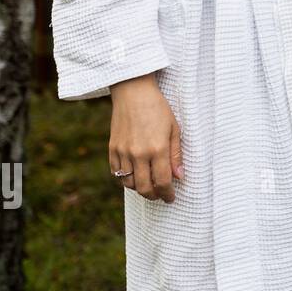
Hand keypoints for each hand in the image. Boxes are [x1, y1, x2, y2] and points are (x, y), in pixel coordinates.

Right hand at [110, 72, 183, 201]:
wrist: (133, 92)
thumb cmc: (158, 109)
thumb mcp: (174, 129)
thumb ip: (176, 155)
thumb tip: (179, 176)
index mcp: (157, 149)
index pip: (163, 181)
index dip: (168, 194)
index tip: (171, 198)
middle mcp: (138, 154)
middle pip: (144, 187)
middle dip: (154, 196)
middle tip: (161, 196)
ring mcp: (123, 152)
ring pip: (128, 183)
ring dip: (139, 189)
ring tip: (149, 187)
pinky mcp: (112, 149)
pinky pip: (116, 173)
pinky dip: (125, 179)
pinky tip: (134, 176)